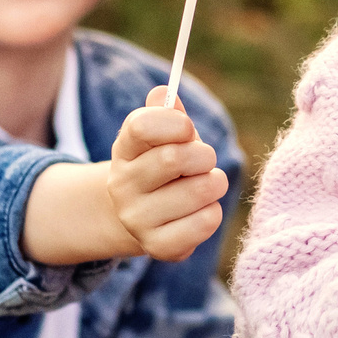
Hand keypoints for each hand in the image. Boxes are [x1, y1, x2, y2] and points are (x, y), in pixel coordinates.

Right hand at [105, 86, 229, 260]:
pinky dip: (213, 212)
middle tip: (206, 160)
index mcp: (124, 149)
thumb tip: (163, 92)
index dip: (174, 122)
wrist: (140, 216)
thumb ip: (167, 113)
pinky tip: (202, 210)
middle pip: (175, 158)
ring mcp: (137, 218)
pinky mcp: (157, 245)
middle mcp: (122, 184)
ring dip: (214, 183)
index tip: (187, 128)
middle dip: (204, 154)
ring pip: (199, 190)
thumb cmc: (162, 166)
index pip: (141, 126)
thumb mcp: (162, 136)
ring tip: (206, 185)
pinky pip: (205, 221)